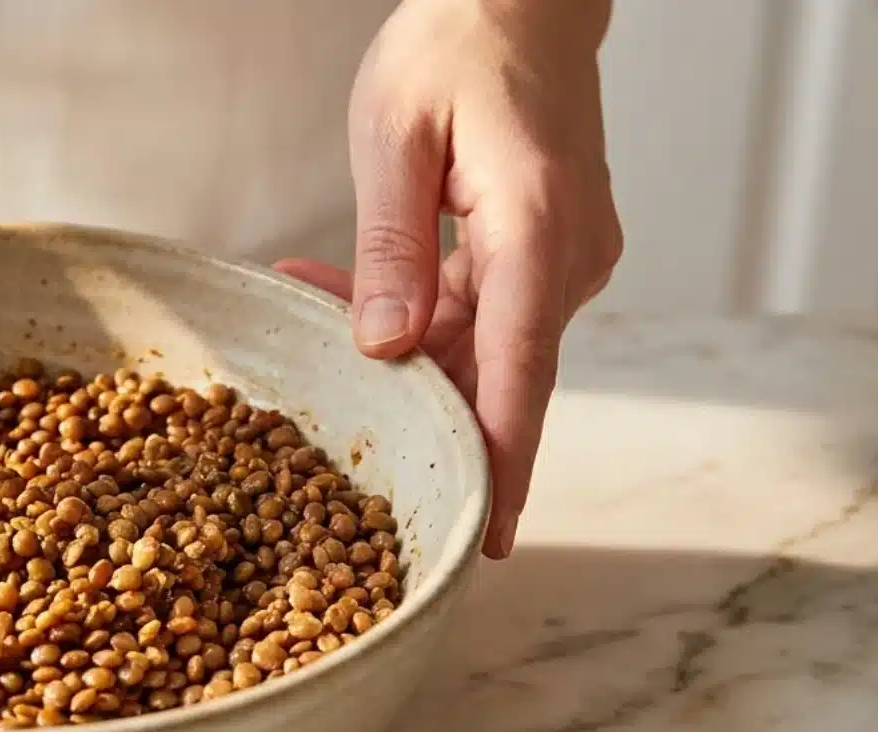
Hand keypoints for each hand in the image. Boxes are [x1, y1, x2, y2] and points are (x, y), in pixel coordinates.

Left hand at [279, 0, 622, 558]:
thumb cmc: (455, 45)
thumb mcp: (395, 138)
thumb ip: (391, 248)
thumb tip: (383, 350)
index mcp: (534, 228)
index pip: (519, 372)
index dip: (502, 463)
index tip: (489, 536)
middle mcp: (566, 254)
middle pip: (496, 373)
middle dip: (417, 409)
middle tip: (342, 449)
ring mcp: (564, 255)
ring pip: (480, 344)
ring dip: (399, 350)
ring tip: (311, 311)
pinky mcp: (545, 251)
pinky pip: (480, 310)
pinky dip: (417, 314)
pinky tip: (346, 291)